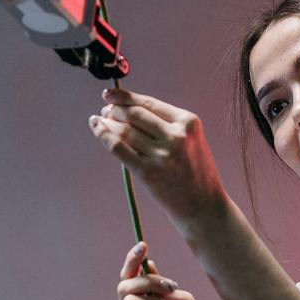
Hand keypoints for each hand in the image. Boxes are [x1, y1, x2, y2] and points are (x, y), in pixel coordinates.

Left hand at [88, 87, 228, 226]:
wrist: (202, 205)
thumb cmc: (194, 172)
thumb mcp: (190, 140)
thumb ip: (166, 124)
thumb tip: (127, 109)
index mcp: (188, 122)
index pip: (149, 103)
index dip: (125, 97)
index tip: (110, 94)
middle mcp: (176, 136)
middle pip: (135, 115)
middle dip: (115, 109)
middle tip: (105, 110)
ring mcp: (162, 155)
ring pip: (125, 131)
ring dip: (108, 123)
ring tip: (101, 121)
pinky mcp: (148, 172)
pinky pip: (119, 148)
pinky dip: (104, 136)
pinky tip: (97, 129)